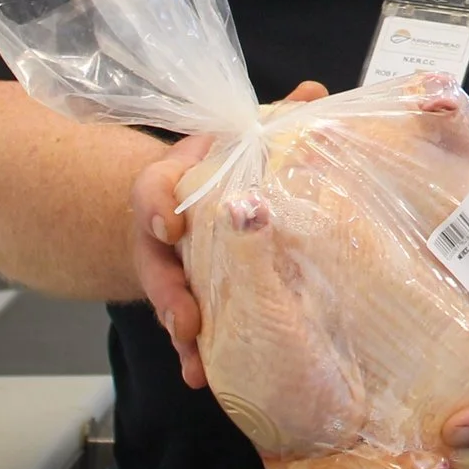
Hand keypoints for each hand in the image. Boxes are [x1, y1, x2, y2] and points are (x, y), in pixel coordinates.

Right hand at [129, 79, 327, 389]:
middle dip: (170, 291)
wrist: (195, 205)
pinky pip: (185, 328)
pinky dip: (192, 352)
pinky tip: (202, 374)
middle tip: (187, 316)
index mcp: (175, 183)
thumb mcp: (246, 140)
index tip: (171, 223)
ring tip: (196, 356)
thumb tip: (314, 93)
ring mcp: (173, 267)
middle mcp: (166, 229)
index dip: (159, 205)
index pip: (154, 189)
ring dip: (181, 328)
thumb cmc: (226, 169)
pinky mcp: (189, 297)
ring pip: (168, 300)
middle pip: (156, 260)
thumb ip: (276, 120)